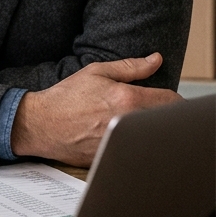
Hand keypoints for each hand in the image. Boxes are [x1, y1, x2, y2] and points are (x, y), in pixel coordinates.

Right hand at [10, 53, 180, 166]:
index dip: (173, 99)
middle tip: (149, 110)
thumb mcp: (96, 72)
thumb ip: (130, 66)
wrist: (43, 123)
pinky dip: (132, 143)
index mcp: (127, 98)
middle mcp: (127, 121)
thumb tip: (155, 60)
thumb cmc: (67, 97)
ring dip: (147, 130)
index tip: (166, 99)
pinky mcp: (114, 156)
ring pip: (151, 137)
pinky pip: (134, 150)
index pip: (170, 101)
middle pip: (165, 121)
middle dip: (162, 114)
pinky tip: (118, 136)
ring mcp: (121, 141)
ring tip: (130, 123)